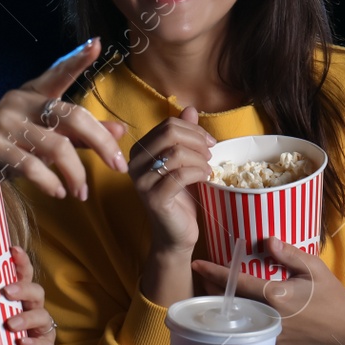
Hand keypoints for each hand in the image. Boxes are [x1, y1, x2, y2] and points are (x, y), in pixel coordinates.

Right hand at [0, 39, 126, 248]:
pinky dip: (49, 181)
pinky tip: (59, 193)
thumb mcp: (44, 140)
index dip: (77, 59)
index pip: (58, 73)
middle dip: (101, 143)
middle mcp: (19, 102)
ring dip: (75, 173)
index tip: (97, 44)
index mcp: (32, 96)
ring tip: (82, 193)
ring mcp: (4, 123)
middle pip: (71, 115)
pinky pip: (30, 164)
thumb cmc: (5, 151)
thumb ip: (80, 134)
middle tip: (118, 167)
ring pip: (55, 144)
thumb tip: (120, 129)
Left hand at [0, 246, 54, 344]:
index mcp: (16, 307)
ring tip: (10, 323)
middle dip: (23, 286)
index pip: (23, 278)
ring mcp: (42, 338)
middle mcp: (32, 318)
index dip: (20, 263)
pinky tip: (23, 344)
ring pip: (44, 317)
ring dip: (27, 316)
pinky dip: (36, 344)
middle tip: (5, 290)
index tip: (11, 250)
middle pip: (37, 293)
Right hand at [128, 107, 216, 259]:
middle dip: (197, 141)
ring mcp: (142, 182)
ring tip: (208, 168)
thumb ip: (184, 136)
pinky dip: (198, 172)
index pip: (168, 125)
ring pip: (176, 153)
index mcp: (139, 151)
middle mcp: (134, 164)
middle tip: (210, 154)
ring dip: (200, 158)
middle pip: (170, 134)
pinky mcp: (154, 198)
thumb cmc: (180, 198)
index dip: (193, 130)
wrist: (175, 235)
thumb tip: (189, 109)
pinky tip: (206, 177)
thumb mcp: (184, 162)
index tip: (209, 143)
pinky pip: (180, 175)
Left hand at [190, 238, 344, 344]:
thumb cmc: (330, 295)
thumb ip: (289, 254)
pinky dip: (241, 326)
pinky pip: (251, 337)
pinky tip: (236, 317)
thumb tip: (267, 240)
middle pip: (231, 304)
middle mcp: (270, 318)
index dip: (215, 272)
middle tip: (203, 278)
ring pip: (238, 323)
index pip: (237, 283)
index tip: (197, 264)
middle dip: (214, 291)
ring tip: (216, 296)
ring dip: (225, 310)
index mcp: (276, 296)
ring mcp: (271, 337)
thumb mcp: (313, 268)